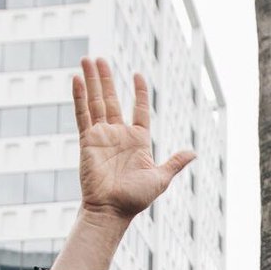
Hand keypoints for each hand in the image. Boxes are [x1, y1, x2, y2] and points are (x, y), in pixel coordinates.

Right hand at [72, 58, 194, 223]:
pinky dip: (79, 97)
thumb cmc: (136, 199)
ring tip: (87, 59)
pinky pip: (82, 115)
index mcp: (138, 141)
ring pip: (96, 102)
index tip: (137, 75)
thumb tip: (193, 153)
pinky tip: (77, 79)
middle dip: (106, 79)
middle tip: (99, 59)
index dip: (139, 93)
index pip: (140, 110)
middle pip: (112, 100)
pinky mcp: (87, 141)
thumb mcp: (160, 178)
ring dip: (92, 81)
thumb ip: (175, 163)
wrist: (112, 210)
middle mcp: (119, 135)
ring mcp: (102, 136)